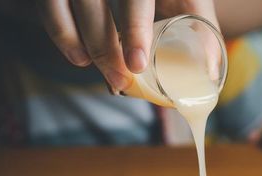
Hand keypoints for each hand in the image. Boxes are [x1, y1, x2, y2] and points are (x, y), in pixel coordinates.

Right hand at [35, 0, 217, 92]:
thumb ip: (202, 28)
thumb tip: (211, 75)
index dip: (134, 27)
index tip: (136, 63)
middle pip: (96, 2)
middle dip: (106, 47)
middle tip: (121, 82)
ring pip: (70, 4)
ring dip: (84, 45)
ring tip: (109, 79)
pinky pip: (50, 6)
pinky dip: (61, 33)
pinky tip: (79, 58)